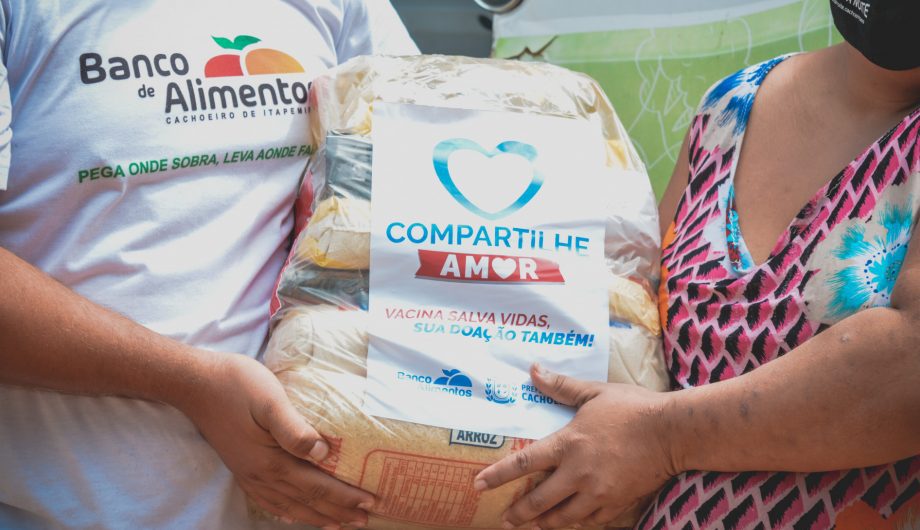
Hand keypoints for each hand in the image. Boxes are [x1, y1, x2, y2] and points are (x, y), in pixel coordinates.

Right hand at [177, 352, 373, 528]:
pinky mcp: (240, 467)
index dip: (346, 497)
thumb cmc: (236, 384)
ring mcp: (248, 473)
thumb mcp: (270, 399)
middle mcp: (261, 475)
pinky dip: (285, 511)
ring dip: (316, 515)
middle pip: (307, 500)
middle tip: (366, 520)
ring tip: (338, 523)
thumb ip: (295, 429)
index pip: (318, 486)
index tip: (371, 503)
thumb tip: (323, 453)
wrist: (194, 383)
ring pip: (289, 504)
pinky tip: (291, 515)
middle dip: (339, 511)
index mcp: (272, 461)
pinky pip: (266, 499)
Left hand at [473, 364, 677, 528]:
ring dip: (545, 523)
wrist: (673, 432)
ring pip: (563, 517)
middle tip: (505, 521)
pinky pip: (590, 522)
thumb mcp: (594, 393)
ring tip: (534, 526)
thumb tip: (533, 371)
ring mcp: (598, 492)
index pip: (524, 462)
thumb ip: (561, 387)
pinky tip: (570, 523)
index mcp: (569, 443)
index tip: (479, 484)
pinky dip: (576, 523)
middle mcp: (578, 473)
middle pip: (539, 500)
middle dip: (519, 513)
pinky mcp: (617, 504)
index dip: (498, 476)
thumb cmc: (633, 408)